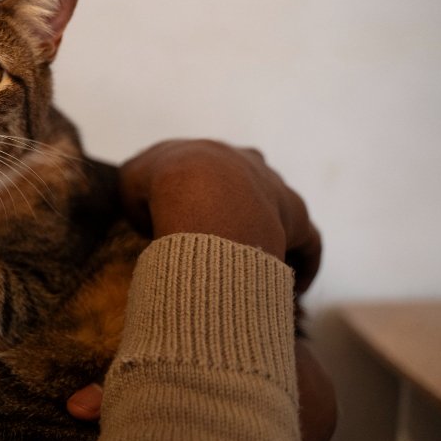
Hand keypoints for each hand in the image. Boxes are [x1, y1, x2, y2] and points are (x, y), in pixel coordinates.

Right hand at [118, 139, 320, 290]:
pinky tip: (291, 286)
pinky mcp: (295, 217)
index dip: (201, 200)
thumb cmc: (158, 184)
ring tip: (257, 264)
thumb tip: (145, 215)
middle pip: (251, 187)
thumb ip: (139, 195)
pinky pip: (308, 242)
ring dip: (272, 236)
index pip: (211, 175)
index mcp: (210, 153)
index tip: (194, 225)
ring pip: (282, 212)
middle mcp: (248, 164)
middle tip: (225, 243)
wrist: (195, 187)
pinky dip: (302, 262)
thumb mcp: (132, 183)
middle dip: (242, 212)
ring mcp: (275, 188)